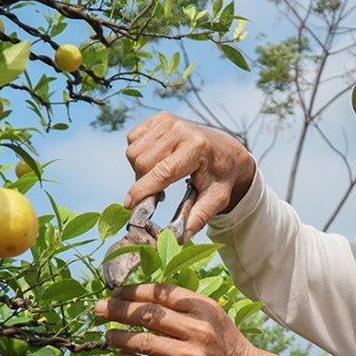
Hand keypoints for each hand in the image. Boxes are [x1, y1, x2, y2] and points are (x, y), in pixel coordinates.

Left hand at [94, 283, 292, 355]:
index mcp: (203, 308)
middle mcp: (197, 330)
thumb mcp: (209, 312)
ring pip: (142, 342)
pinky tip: (120, 354)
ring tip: (107, 334)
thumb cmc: (221, 338)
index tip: (116, 292)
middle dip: (117, 310)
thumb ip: (180, 302)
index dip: (133, 291)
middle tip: (98, 308)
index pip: (160, 293)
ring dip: (118, 337)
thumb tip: (136, 296)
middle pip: (147, 315)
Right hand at [124, 112, 256, 239]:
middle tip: (156, 196)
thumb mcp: (216, 200)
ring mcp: (168, 120)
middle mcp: (180, 129)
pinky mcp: (159, 117)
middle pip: (142, 163)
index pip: (161, 172)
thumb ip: (198, 218)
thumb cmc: (220, 177)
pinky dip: (138, 154)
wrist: (226, 151)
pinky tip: (156, 160)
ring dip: (140, 170)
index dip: (142, 191)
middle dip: (142, 184)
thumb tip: (179, 239)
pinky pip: (132, 140)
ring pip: (133, 152)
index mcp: (196, 148)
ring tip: (160, 177)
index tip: (130, 206)